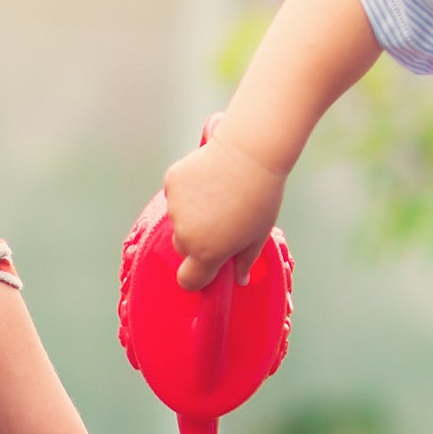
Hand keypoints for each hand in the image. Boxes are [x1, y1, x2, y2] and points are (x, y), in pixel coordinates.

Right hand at [163, 127, 285, 290]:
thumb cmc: (261, 196)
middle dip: (197, 239)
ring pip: (178, 219)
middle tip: (222, 220)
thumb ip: (245, 262)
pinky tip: (208, 178)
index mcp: (208, 253)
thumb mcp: (259, 235)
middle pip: (184, 247)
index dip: (197, 277)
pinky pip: (175, 194)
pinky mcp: (171, 183)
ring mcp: (175, 208)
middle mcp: (186, 234)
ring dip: (191, 213)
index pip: (188, 280)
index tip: (207, 268)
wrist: (251, 153)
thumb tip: (240, 280)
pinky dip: (187, 190)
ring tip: (218, 194)